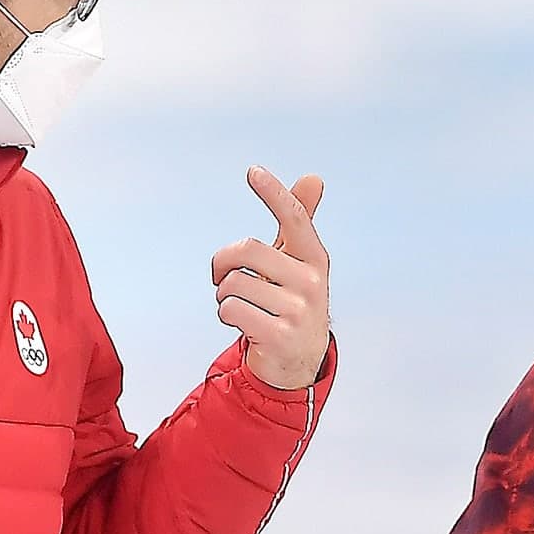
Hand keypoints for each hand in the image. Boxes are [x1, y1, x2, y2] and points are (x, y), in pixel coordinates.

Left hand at [210, 167, 330, 389]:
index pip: (294, 218)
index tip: (253, 172)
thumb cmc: (290, 301)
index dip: (274, 193)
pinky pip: (231, 310)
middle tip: (219, 276)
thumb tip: (313, 178)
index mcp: (314, 258)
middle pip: (247, 249)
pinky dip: (225, 315)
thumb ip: (299, 222)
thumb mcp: (296, 262)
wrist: (299, 361)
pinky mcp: (280, 335)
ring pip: (233, 284)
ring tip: (240, 305)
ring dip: (223, 295)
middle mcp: (311, 281)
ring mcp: (298, 310)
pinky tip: (242, 323)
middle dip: (222, 262)